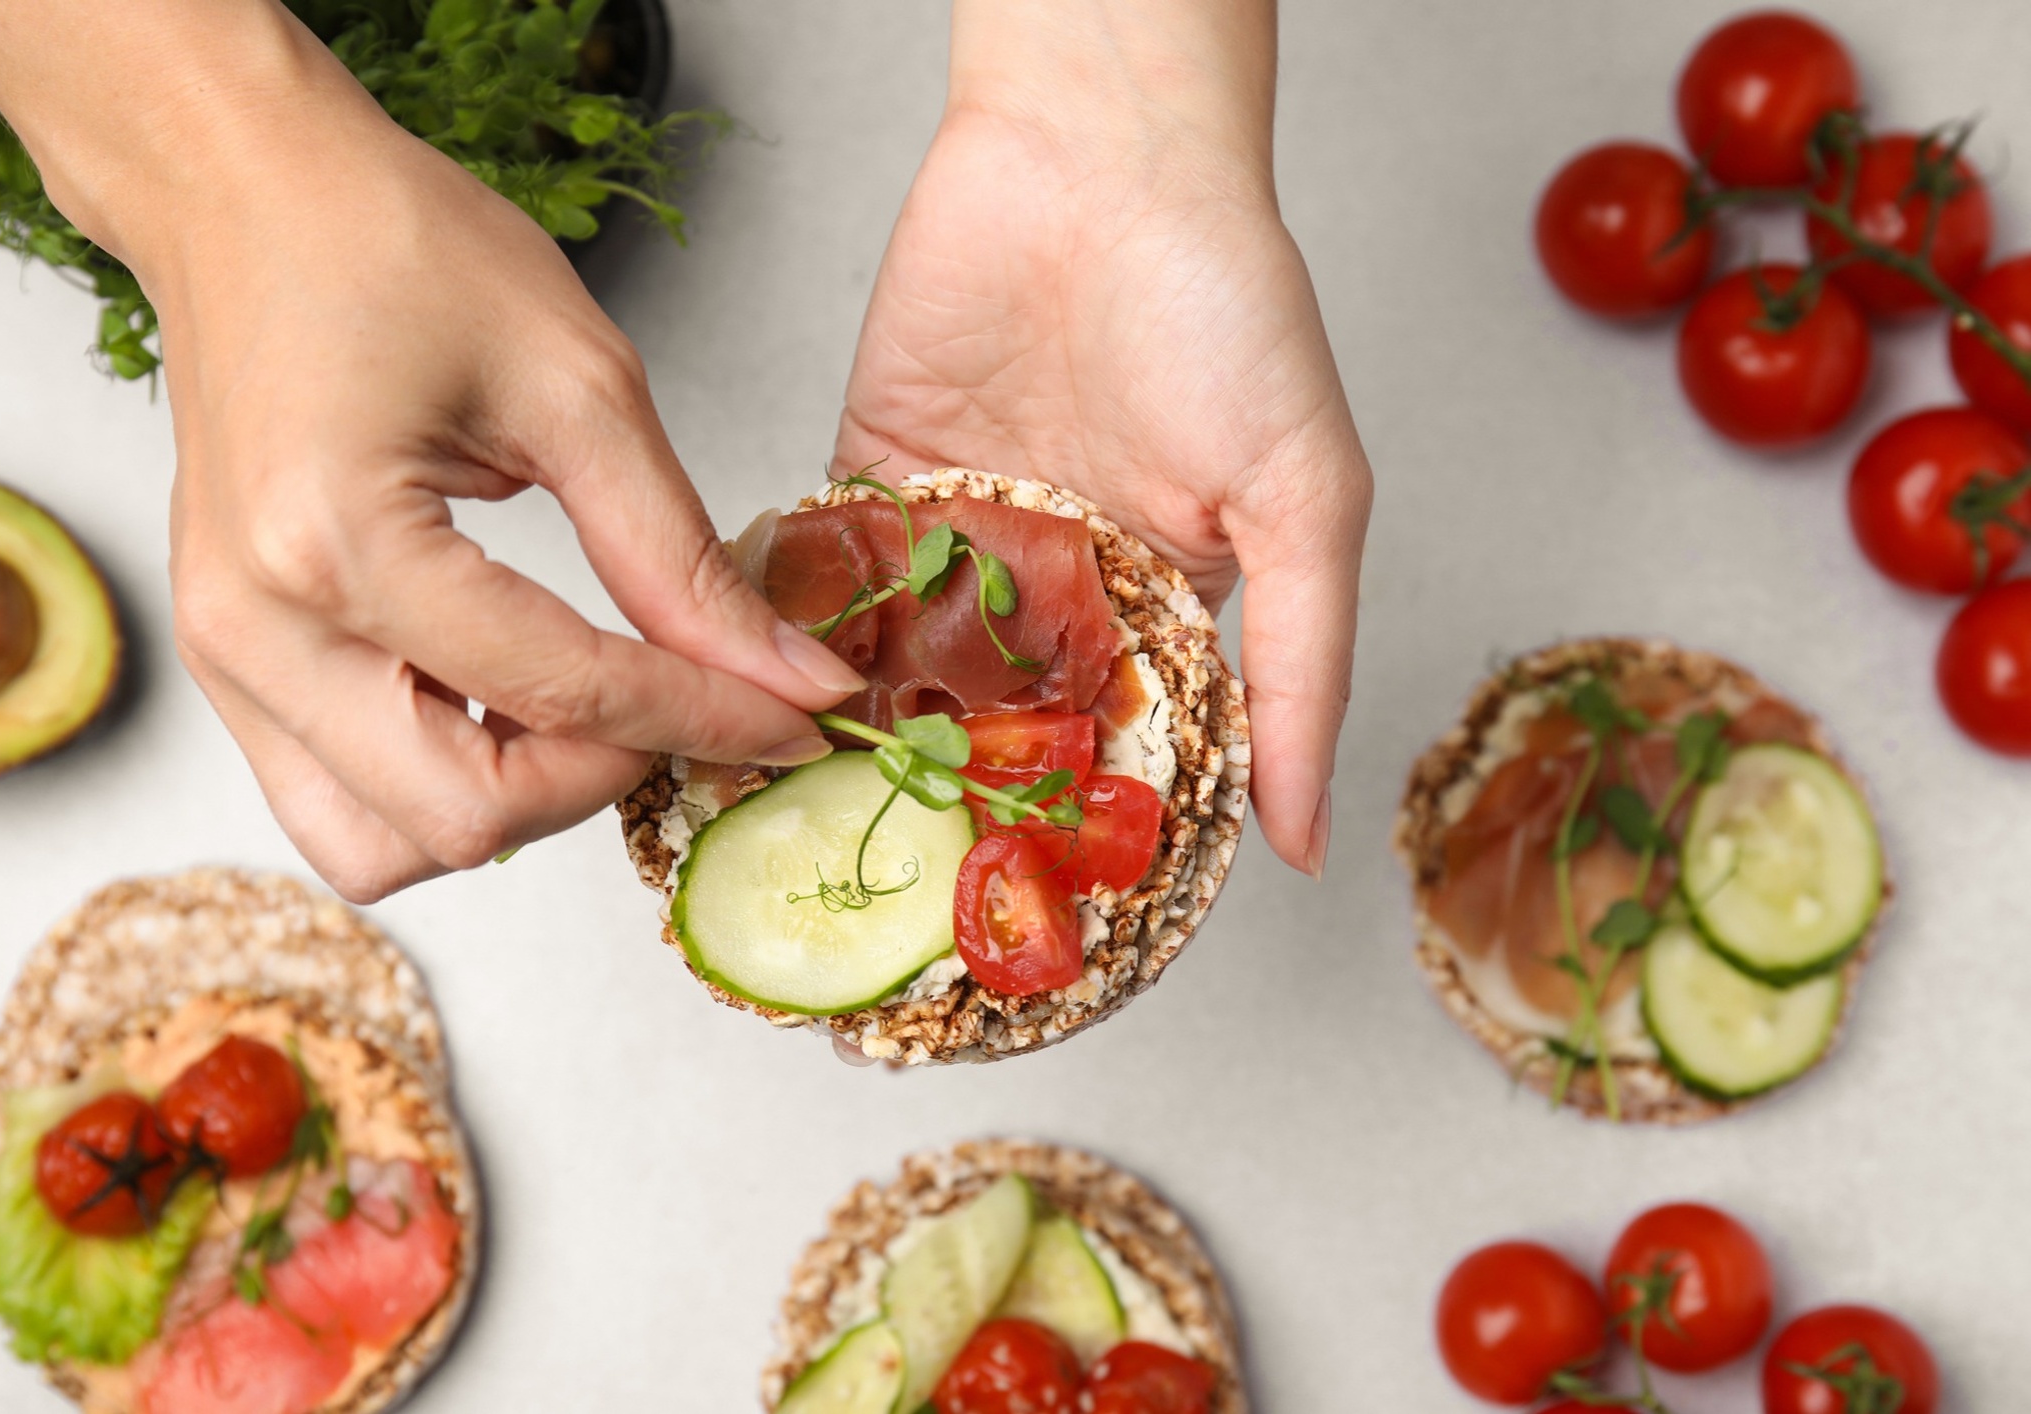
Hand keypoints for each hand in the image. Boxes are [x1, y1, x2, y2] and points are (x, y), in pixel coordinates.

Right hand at [0, 3, 862, 899]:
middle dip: (604, 779)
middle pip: (463, 818)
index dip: (706, 717)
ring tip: (589, 708)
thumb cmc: (387, 246)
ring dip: (510, 807)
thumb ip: (679, 556)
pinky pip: (339, 800)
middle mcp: (257, 626)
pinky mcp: (228, 660)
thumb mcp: (577, 383)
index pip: (564, 695)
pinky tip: (512, 703)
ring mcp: (225, 656)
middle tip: (688, 704)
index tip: (793, 715)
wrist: (244, 194)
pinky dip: (440, 785)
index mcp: (339, 542)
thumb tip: (784, 672)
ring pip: (384, 847)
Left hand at [833, 1, 1373, 874]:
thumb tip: (1304, 837)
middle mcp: (1059, 586)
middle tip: (887, 903)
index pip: (1118, 756)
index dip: (1078, 840)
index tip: (1028, 924)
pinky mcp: (878, 473)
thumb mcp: (1306, 503)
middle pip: (995, 732)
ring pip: (901, 666)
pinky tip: (755, 702)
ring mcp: (963, 534)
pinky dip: (794, 627)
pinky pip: (831, 572)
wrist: (1102, 152)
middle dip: (946, 809)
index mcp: (1163, 608)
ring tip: (804, 827)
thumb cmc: (1230, 310)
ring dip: (855, 736)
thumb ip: (1301, 671)